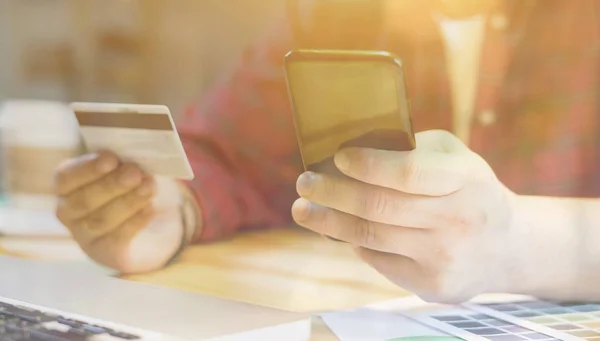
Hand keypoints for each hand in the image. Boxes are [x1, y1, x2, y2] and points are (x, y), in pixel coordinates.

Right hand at [54, 151, 184, 273]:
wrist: (145, 223)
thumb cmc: (129, 184)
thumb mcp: (125, 168)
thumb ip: (124, 161)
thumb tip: (137, 154)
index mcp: (67, 186)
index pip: (65, 177)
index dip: (86, 168)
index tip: (111, 158)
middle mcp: (69, 212)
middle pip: (84, 201)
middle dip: (111, 185)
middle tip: (134, 172)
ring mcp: (85, 235)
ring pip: (101, 220)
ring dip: (128, 202)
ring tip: (149, 187)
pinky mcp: (105, 251)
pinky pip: (118, 238)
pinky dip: (135, 221)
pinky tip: (150, 208)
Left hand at [292, 130, 520, 302]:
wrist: (506, 247)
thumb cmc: (466, 190)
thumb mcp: (453, 157)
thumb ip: (410, 149)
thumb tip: (348, 153)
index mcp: (466, 178)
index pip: (408, 173)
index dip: (368, 165)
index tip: (337, 157)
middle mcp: (459, 220)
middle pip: (380, 207)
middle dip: (333, 193)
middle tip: (304, 182)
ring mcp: (445, 258)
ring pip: (371, 237)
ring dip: (328, 221)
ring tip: (302, 209)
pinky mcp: (431, 285)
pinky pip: (377, 259)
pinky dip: (353, 240)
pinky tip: (338, 228)